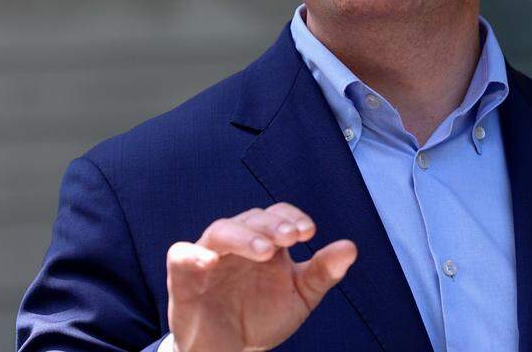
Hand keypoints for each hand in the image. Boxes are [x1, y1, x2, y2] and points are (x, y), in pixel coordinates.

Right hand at [165, 202, 357, 351]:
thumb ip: (324, 272)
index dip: (292, 217)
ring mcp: (210, 258)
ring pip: (221, 230)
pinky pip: (181, 255)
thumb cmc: (263, 316)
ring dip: (244, 236)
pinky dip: (192, 255)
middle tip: (291, 238)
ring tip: (265, 250)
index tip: (309, 232)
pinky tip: (209, 261)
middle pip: (252, 218)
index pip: (278, 215)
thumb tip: (351, 248)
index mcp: (266, 242)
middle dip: (273, 224)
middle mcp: (238, 244)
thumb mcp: (301, 296)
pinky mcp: (183, 279)